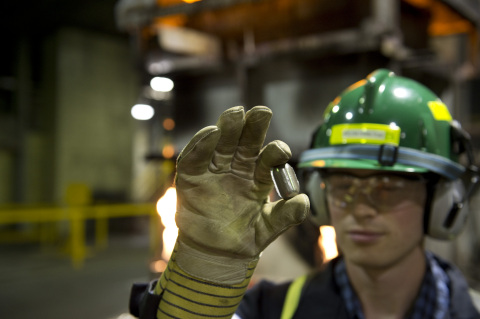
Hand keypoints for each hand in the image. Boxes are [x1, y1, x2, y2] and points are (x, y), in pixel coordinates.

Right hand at [173, 106, 308, 282]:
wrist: (216, 256)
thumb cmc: (244, 238)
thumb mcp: (267, 229)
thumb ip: (285, 216)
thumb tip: (303, 202)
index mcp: (257, 177)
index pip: (268, 158)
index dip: (275, 152)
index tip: (282, 151)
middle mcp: (237, 169)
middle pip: (245, 143)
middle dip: (253, 128)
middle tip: (262, 113)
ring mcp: (214, 171)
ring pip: (221, 144)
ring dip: (227, 128)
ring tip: (236, 113)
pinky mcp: (192, 178)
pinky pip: (195, 159)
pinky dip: (201, 145)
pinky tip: (210, 133)